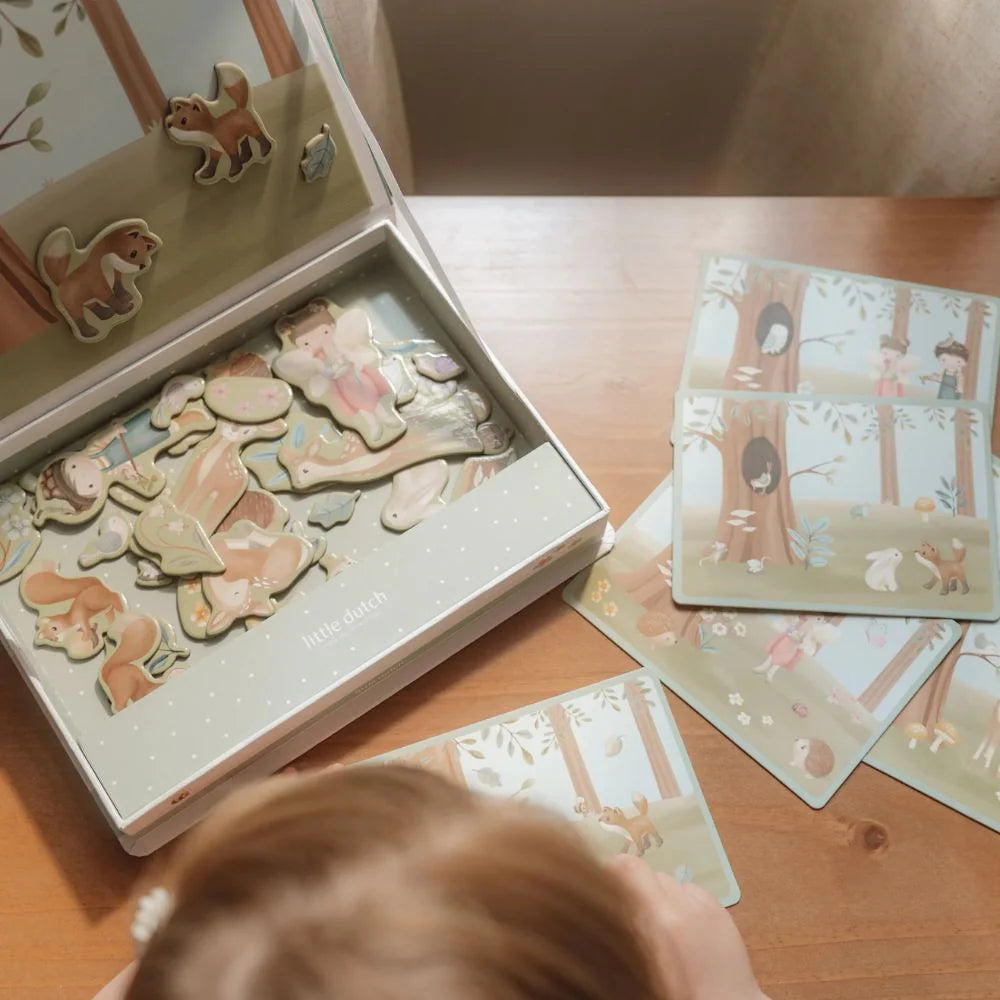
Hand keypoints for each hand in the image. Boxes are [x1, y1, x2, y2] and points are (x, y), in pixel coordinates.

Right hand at [609, 855, 766, 999]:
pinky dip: (684, 901)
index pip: (629, 868)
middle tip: (635, 913)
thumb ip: (629, 925)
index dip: (614, 869)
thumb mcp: (639, 961)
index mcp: (657, 919)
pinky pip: (693, 891)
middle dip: (639, 888)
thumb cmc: (673, 991)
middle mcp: (681, 906)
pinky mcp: (722, 911)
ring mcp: (704, 907)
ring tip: (662, 922)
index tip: (605, 882)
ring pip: (672, 881)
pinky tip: (686, 926)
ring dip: (662, 894)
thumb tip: (613, 906)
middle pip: (651, 873)